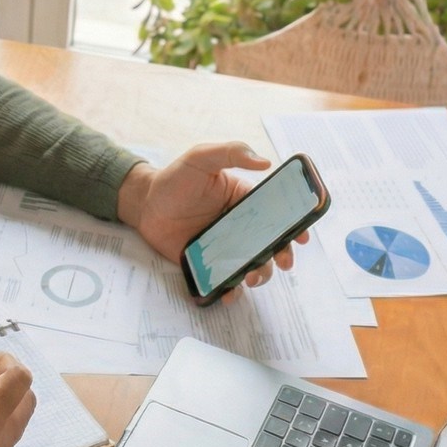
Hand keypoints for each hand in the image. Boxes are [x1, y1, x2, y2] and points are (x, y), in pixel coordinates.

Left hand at [116, 143, 310, 299]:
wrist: (143, 203)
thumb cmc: (175, 178)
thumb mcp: (202, 157)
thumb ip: (231, 152)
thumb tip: (265, 162)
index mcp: (245, 201)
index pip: (277, 214)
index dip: (295, 225)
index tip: (303, 236)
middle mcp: (240, 226)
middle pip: (271, 244)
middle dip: (282, 254)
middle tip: (283, 261)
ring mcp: (226, 247)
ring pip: (253, 264)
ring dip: (260, 274)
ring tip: (251, 276)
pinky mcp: (209, 264)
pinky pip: (226, 279)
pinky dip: (232, 290)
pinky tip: (230, 293)